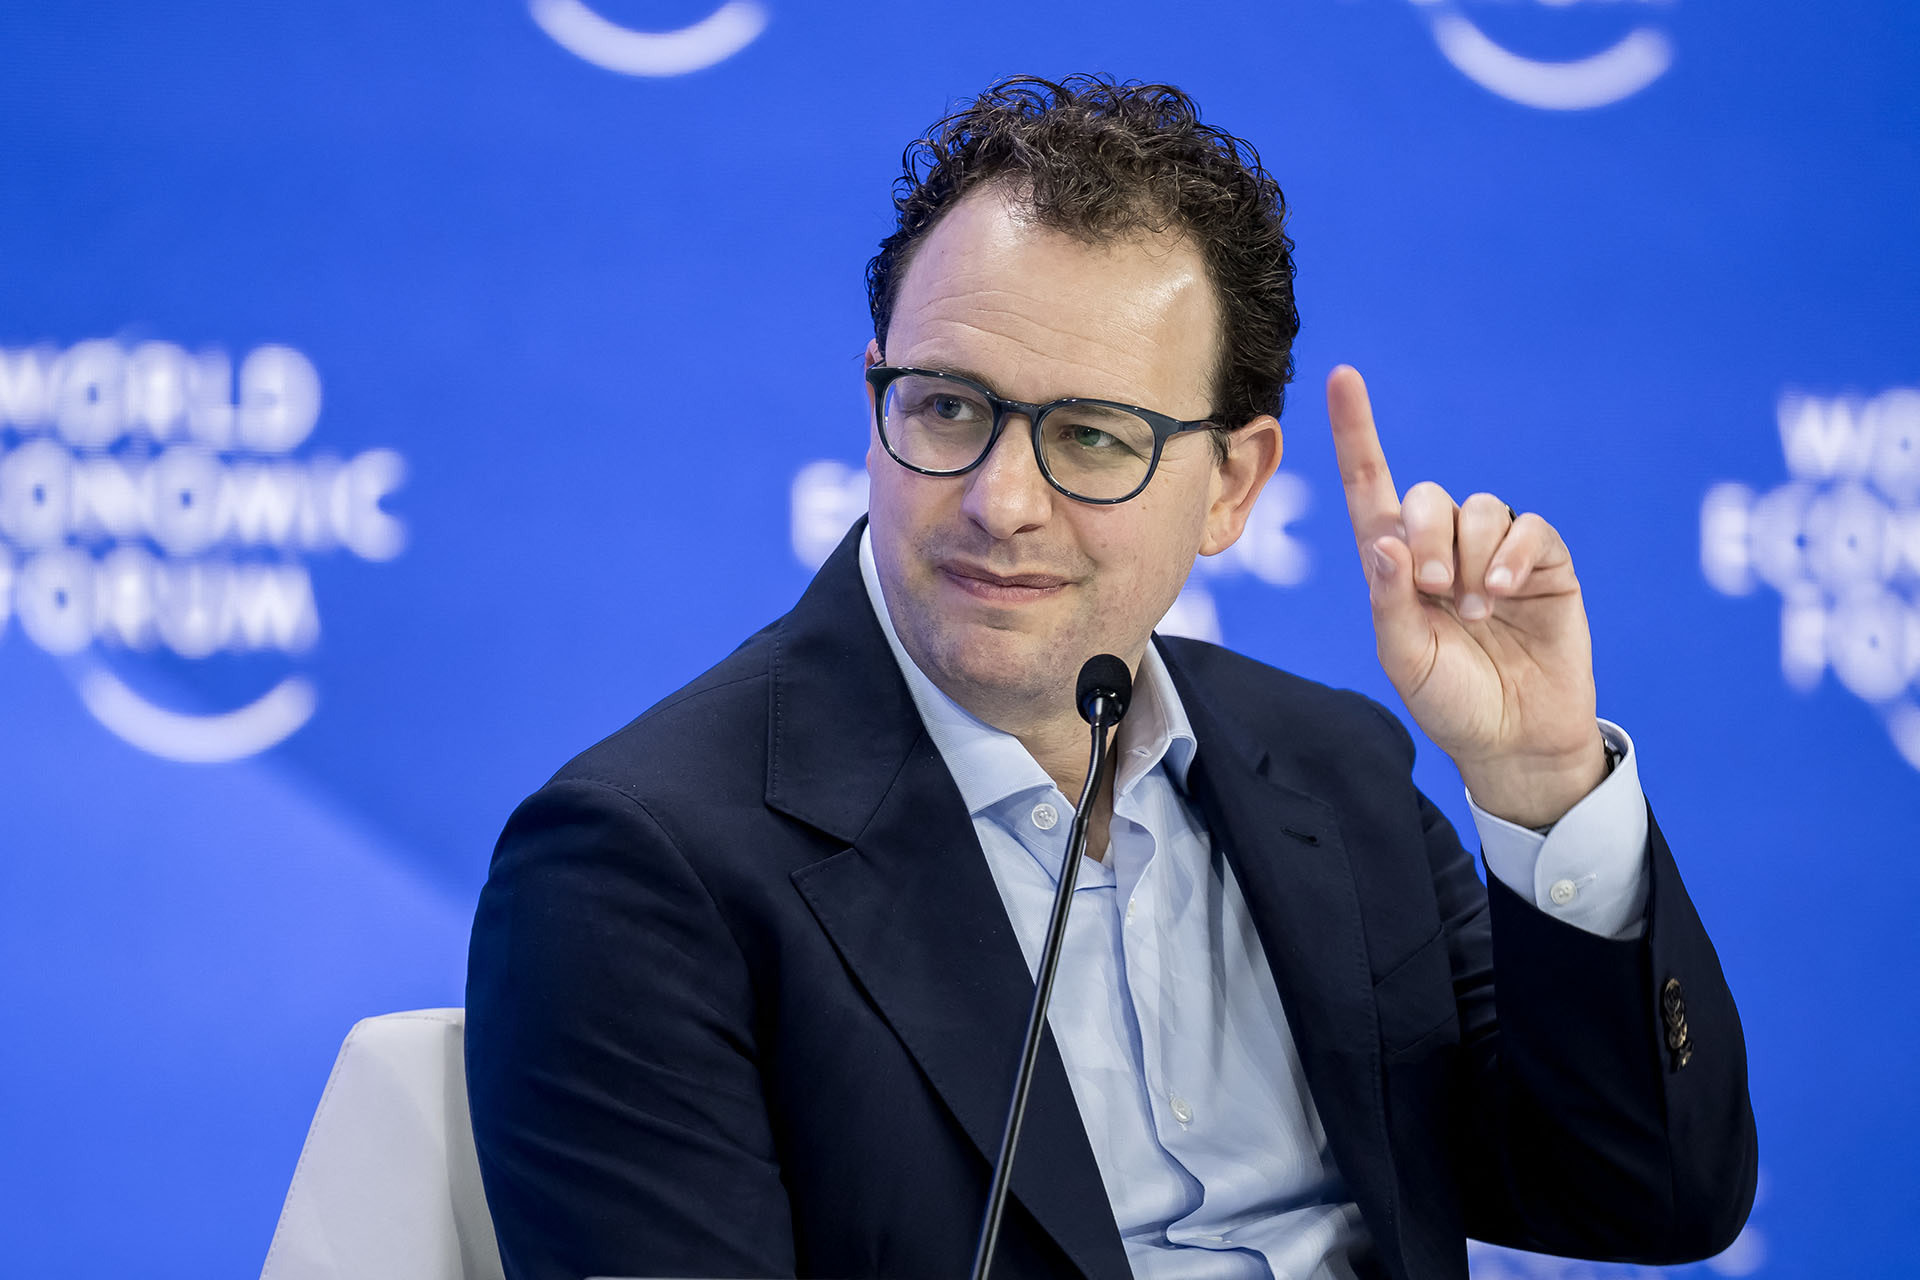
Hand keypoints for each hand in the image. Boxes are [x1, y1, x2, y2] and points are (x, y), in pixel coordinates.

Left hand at [1326, 365, 1606, 827]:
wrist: (1515, 738)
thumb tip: (1385, 540)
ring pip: (1479, 508)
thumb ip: (1390, 602)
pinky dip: (1513, 555)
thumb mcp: (1404, 659)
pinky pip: (1528, 529)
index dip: (1356, 432)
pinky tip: (1503, 591)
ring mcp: (1494, 552)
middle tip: (1433, 590)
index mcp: (1394, 566)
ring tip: (1474, 610)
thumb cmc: (1450, 701)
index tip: (1341, 377)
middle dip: (1426, 536)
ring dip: (1471, 555)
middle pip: (1426, 496)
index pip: (1370, 486)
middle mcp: (1442, 548)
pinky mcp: (1544, 563)